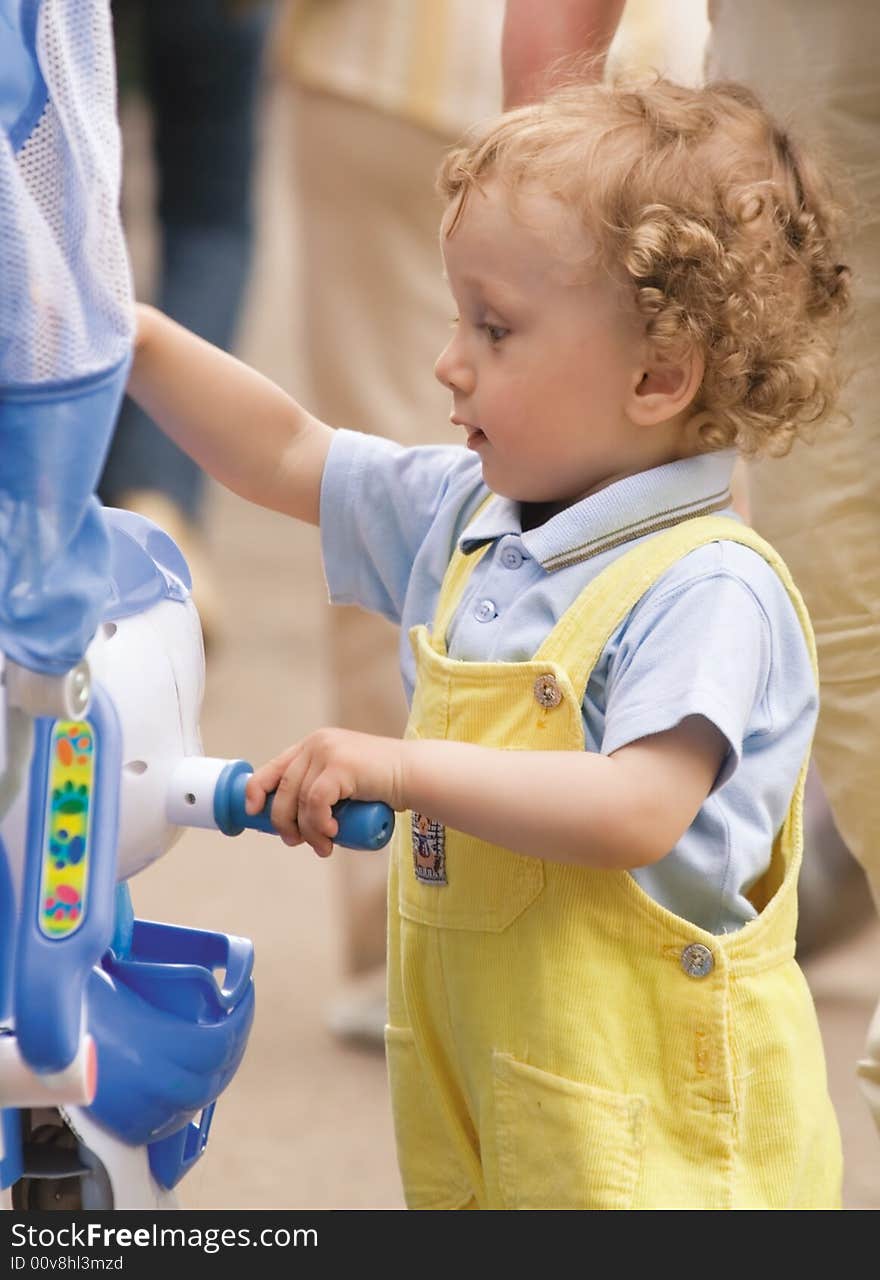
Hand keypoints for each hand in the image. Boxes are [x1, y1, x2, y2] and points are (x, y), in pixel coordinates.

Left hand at [243, 729, 404, 856]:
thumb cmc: (380, 785)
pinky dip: (318, 823)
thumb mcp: (343, 782)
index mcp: (312, 745)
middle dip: (284, 821)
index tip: (253, 812)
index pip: (274, 767)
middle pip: (283, 788)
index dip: (257, 789)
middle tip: (296, 842)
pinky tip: (331, 834)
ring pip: (300, 800)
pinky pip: (316, 802)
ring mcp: (327, 751)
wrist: (412, 774)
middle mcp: (316, 743)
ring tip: (324, 847)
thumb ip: (322, 789)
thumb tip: (294, 823)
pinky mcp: (340, 765)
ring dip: (308, 831)